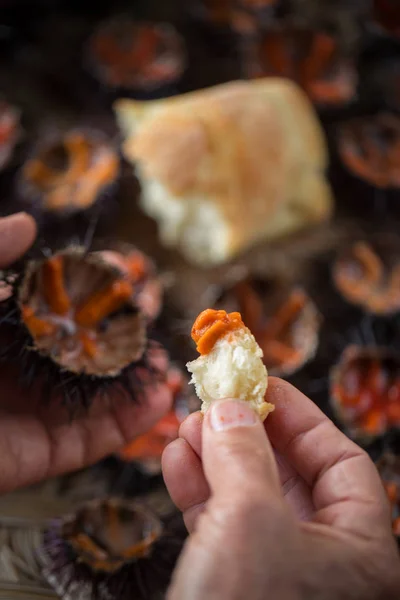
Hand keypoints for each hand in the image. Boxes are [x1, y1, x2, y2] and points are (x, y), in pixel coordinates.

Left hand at [0, 213, 171, 493]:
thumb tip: (26, 222)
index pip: (53, 317)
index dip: (92, 305)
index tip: (128, 294)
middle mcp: (10, 375)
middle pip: (77, 363)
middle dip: (122, 352)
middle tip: (157, 341)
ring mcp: (20, 418)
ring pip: (87, 405)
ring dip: (132, 392)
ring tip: (166, 375)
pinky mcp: (26, 459)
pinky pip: (81, 444)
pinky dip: (122, 429)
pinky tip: (154, 407)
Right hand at [162, 378, 399, 599]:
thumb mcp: (249, 520)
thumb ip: (243, 453)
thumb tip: (229, 406)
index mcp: (361, 553)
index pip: (341, 462)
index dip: (301, 418)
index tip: (263, 384)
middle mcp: (325, 565)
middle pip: (290, 476)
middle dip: (248, 433)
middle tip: (215, 400)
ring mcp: (277, 578)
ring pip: (248, 499)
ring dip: (216, 457)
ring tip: (187, 425)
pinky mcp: (235, 589)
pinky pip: (220, 527)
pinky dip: (197, 491)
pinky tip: (177, 461)